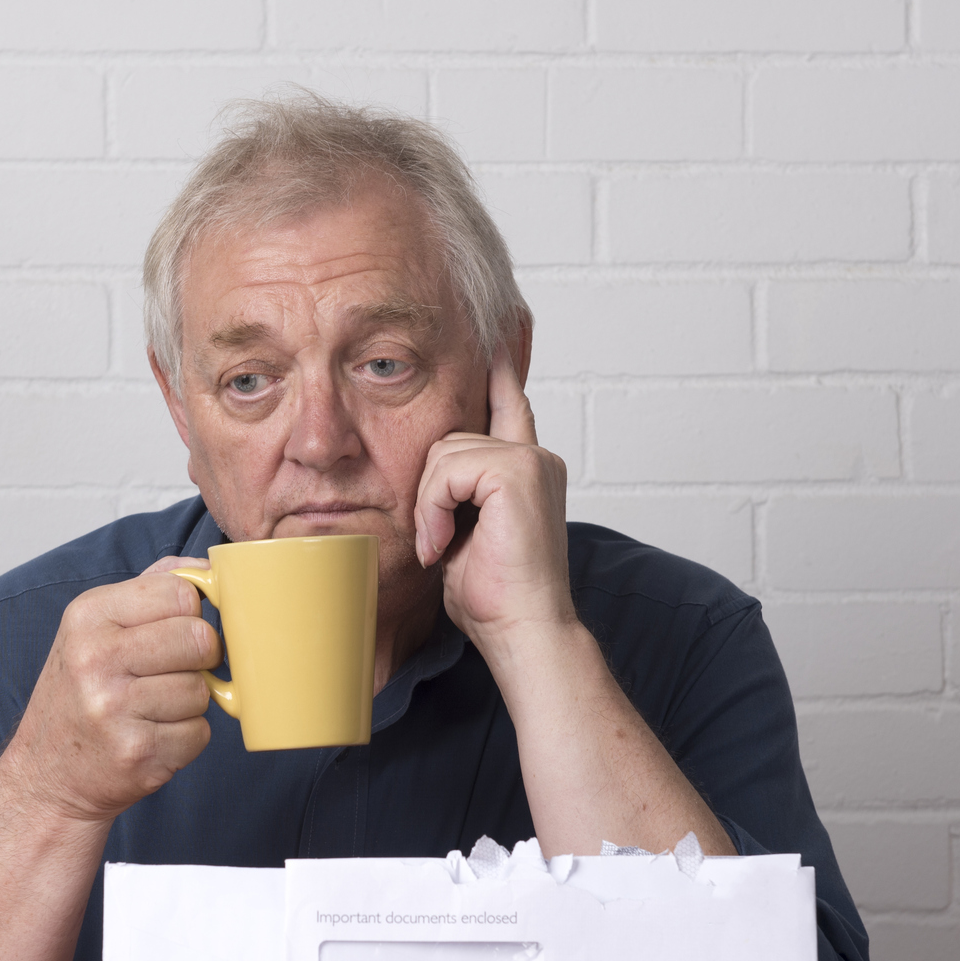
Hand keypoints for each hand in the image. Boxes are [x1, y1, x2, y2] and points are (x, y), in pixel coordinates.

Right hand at [1, 555, 218, 824]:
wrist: (47, 775)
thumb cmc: (81, 695)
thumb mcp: (95, 629)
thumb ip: (150, 589)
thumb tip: (209, 567)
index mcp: (88, 616)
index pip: (180, 592)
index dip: (191, 614)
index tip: (175, 631)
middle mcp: (95, 658)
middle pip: (200, 639)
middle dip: (199, 658)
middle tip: (171, 672)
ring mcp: (115, 708)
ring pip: (202, 689)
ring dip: (190, 703)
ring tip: (153, 709)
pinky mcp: (137, 752)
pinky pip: (200, 732)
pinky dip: (187, 738)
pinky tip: (153, 736)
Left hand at [414, 345, 573, 647]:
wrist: (524, 632)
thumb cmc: (494, 600)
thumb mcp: (462, 536)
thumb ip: (452, 497)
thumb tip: (424, 487)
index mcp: (526, 469)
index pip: (508, 403)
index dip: (500, 366)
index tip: (497, 328)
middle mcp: (535, 457)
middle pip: (449, 437)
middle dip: (428, 490)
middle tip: (435, 541)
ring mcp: (530, 460)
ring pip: (442, 452)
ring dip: (428, 505)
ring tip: (443, 547)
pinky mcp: (518, 470)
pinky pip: (446, 469)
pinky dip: (434, 509)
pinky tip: (446, 544)